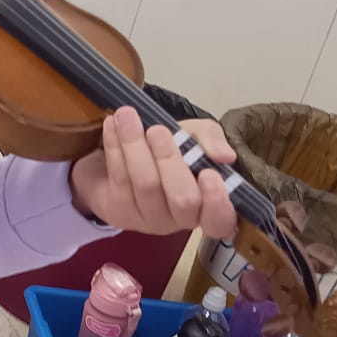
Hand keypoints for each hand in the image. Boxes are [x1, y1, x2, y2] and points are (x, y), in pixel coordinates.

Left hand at [70, 108, 237, 240]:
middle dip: (169, 160)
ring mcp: (148, 219)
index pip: (220, 220)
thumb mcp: (192, 135)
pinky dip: (115, 147)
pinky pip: (119, 179)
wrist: (117, 156)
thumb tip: (224, 155)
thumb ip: (210, 139)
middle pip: (182, 199)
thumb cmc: (165, 150)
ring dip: (134, 146)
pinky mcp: (118, 212)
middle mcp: (179, 219)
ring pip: (146, 185)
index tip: (209, 174)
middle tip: (157, 130)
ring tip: (126, 116)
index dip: (217, 203)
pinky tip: (112, 126)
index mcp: (206, 205)